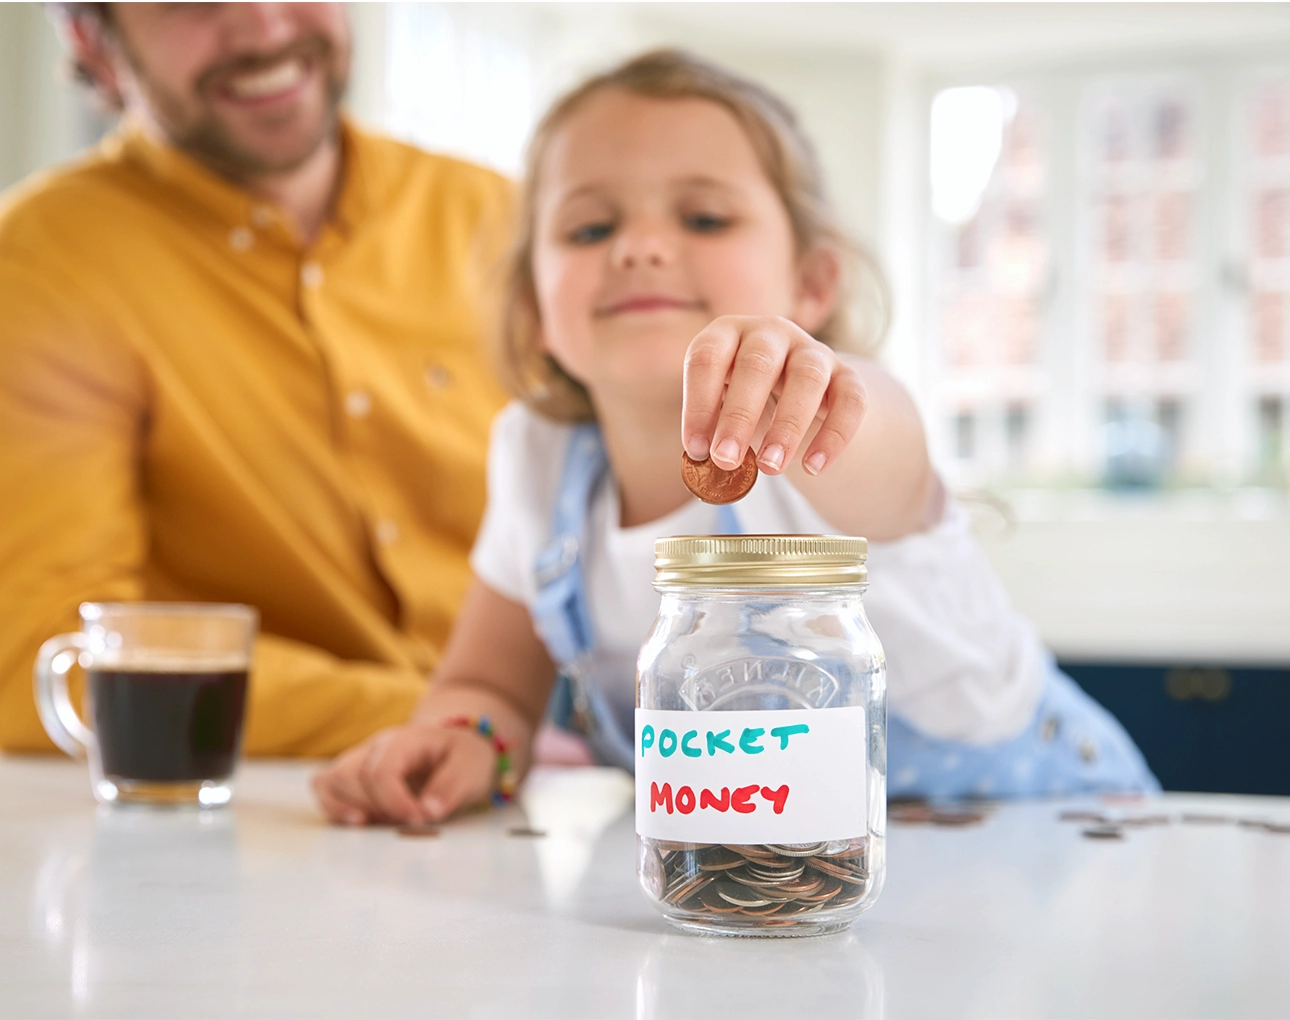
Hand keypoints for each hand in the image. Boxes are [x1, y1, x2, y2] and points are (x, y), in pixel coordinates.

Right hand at [311, 721, 496, 825]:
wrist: (454, 748)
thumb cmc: (462, 756)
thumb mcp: (471, 766)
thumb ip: (451, 787)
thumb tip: (427, 812)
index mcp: (404, 740)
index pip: (381, 770)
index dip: (394, 802)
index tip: (418, 820)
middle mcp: (374, 746)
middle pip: (350, 776)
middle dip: (376, 808)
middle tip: (407, 822)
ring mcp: (359, 759)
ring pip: (330, 780)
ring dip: (349, 809)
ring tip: (380, 822)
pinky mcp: (351, 776)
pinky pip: (324, 788)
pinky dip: (334, 808)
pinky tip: (361, 822)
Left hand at [681, 315, 865, 476]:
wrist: (801, 401)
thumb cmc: (746, 404)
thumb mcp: (722, 408)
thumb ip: (713, 429)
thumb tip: (706, 459)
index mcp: (728, 333)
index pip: (707, 358)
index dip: (698, 403)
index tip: (696, 449)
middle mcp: (771, 333)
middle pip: (757, 364)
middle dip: (739, 415)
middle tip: (725, 459)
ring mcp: (813, 350)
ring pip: (807, 378)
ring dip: (787, 426)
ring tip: (770, 467)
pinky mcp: (847, 376)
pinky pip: (849, 401)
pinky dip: (833, 437)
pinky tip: (813, 467)